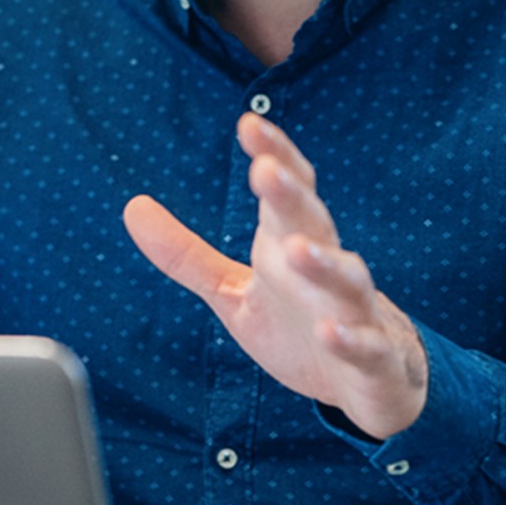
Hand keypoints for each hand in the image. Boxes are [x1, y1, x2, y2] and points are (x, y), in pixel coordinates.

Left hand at [124, 113, 427, 439]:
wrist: (369, 380)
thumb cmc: (299, 322)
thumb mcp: (234, 290)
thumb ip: (188, 254)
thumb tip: (132, 206)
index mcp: (292, 244)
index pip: (289, 191)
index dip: (274, 155)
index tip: (248, 124)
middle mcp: (327, 270)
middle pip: (314, 223)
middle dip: (291, 196)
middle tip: (265, 169)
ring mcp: (355, 313)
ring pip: (347, 280)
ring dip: (323, 264)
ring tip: (294, 249)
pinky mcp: (373, 360)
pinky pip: (365, 346)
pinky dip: (350, 338)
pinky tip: (329, 331)